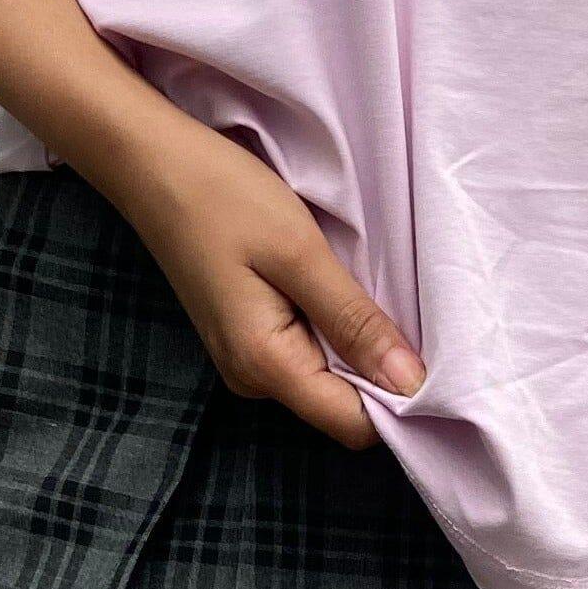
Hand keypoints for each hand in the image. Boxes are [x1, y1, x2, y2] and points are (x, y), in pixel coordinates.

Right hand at [105, 106, 422, 453]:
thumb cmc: (221, 196)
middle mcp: (253, 379)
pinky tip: (337, 285)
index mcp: (265, 365)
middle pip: (344, 406)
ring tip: (366, 285)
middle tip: (406, 306)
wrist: (151, 164)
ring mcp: (246, 360)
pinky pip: (310, 352)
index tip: (436, 355)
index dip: (401, 401)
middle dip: (382, 370)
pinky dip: (334, 327)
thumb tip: (410, 383)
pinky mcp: (247, 336)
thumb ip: (354, 321)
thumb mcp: (299, 253)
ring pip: (329, 378)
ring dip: (358, 343)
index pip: (355, 425)